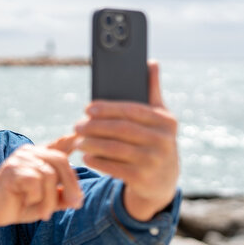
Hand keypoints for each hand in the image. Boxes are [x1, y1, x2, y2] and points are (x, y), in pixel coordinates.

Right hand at [0, 141, 82, 244]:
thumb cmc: (17, 205)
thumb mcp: (44, 202)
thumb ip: (60, 197)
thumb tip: (78, 198)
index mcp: (37, 156)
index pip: (58, 146)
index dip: (71, 141)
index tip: (79, 137)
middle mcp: (29, 153)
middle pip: (60, 161)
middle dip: (72, 185)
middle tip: (76, 204)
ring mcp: (19, 159)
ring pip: (49, 175)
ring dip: (50, 199)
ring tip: (44, 213)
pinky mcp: (11, 170)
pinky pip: (36, 181)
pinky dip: (36, 197)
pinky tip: (26, 203)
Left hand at [74, 61, 178, 220]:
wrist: (163, 182)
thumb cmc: (153, 142)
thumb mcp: (158, 119)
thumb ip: (152, 92)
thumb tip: (150, 62)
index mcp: (165, 121)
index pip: (132, 110)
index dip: (108, 108)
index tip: (88, 108)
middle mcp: (164, 141)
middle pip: (122, 130)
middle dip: (95, 127)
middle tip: (77, 125)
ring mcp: (155, 161)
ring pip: (116, 149)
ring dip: (92, 144)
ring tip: (78, 140)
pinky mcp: (144, 180)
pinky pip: (114, 168)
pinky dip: (97, 161)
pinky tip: (86, 156)